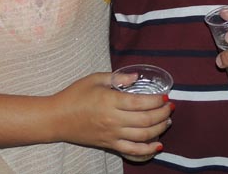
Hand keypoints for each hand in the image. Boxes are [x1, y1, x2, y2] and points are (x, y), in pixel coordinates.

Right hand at [51, 73, 171, 159]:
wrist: (57, 118)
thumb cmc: (74, 95)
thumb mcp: (94, 79)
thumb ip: (117, 77)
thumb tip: (136, 77)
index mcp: (110, 101)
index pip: (140, 102)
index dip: (156, 100)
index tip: (165, 96)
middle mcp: (113, 120)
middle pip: (146, 120)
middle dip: (163, 114)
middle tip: (170, 107)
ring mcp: (112, 135)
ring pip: (143, 136)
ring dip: (160, 129)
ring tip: (167, 121)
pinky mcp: (110, 145)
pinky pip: (133, 151)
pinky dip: (148, 150)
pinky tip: (158, 144)